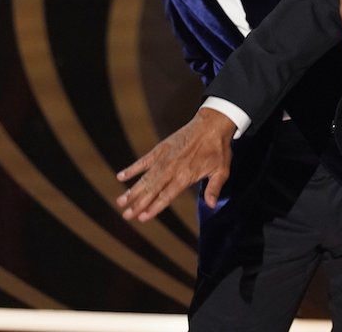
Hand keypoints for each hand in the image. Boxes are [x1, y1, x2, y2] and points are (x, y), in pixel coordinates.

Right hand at [116, 108, 234, 221]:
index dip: (154, 208)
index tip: (142, 218)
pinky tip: (121, 176)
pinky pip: (143, 160)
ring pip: (145, 178)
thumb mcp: (222, 170)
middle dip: (138, 204)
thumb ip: (214, 188)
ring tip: (120, 202)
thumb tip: (211, 206)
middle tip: (125, 216)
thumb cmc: (218, 149)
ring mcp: (164, 158)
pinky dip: (132, 168)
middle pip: (152, 190)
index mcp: (186, 176)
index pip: (166, 196)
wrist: (212, 124)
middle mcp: (172, 168)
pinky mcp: (160, 148)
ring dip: (132, 190)